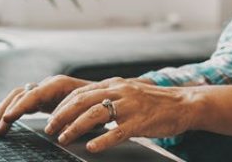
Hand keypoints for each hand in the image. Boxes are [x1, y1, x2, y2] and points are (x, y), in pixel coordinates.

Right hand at [0, 75, 91, 135]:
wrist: (107, 96)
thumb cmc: (100, 103)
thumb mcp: (91, 111)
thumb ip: (76, 116)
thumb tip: (63, 127)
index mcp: (61, 85)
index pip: (36, 92)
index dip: (21, 105)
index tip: (9, 118)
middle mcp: (51, 85)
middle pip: (24, 93)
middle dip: (9, 108)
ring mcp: (47, 91)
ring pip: (21, 95)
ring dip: (7, 108)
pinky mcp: (45, 99)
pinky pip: (24, 99)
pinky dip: (12, 106)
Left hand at [44, 77, 193, 152]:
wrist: (181, 103)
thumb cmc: (152, 101)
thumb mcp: (127, 92)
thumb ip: (108, 97)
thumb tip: (84, 110)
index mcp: (114, 84)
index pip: (81, 92)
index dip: (63, 106)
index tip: (51, 118)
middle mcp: (120, 91)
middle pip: (83, 100)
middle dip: (62, 115)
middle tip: (49, 129)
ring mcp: (130, 105)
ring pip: (96, 114)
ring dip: (76, 127)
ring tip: (64, 138)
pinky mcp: (140, 121)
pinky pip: (117, 131)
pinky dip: (102, 140)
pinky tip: (92, 148)